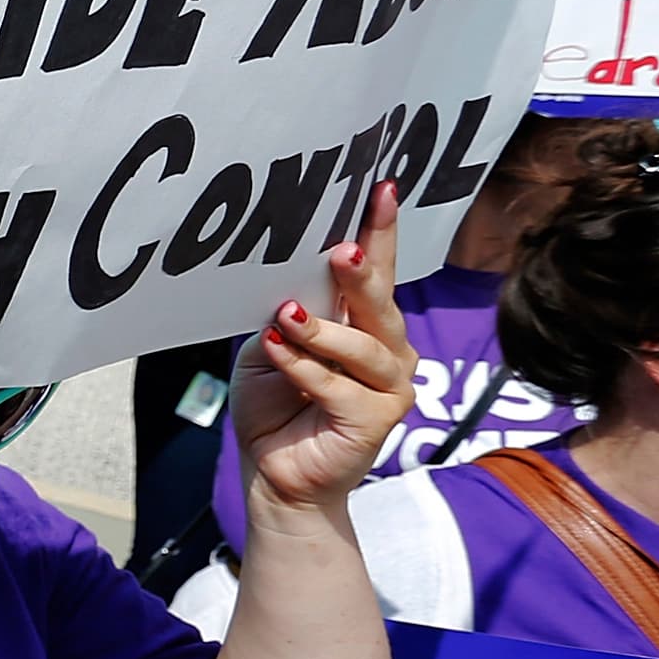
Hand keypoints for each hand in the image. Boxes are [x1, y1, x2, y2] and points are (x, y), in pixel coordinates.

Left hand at [235, 180, 417, 514]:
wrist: (272, 469)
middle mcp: (386, 348)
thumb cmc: (273, 400)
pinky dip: (304, 368)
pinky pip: (339, 387)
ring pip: (364, 346)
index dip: (380, 230)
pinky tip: (279, 352)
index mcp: (362, 322)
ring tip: (286, 316)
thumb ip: (287, 312)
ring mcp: (388, 386)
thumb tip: (286, 281)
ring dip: (322, 330)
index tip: (382, 188)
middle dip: (363, 272)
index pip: (376, 268)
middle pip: (381, 301)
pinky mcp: (376, 420)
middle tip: (341, 250)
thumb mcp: (270, 344)